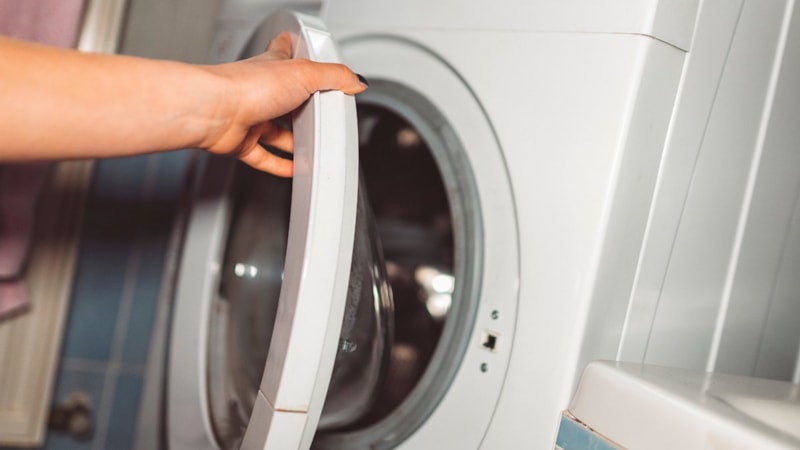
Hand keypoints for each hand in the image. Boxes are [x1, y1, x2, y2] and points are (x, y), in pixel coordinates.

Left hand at [199, 32, 367, 176]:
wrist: (213, 111)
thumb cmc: (246, 86)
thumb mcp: (305, 73)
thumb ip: (335, 76)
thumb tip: (356, 80)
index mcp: (274, 66)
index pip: (286, 53)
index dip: (298, 54)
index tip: (313, 63)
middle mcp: (260, 90)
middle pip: (285, 99)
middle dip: (303, 110)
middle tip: (321, 118)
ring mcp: (250, 116)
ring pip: (275, 131)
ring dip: (293, 142)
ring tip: (313, 150)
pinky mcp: (241, 142)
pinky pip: (263, 156)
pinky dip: (279, 165)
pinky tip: (293, 169)